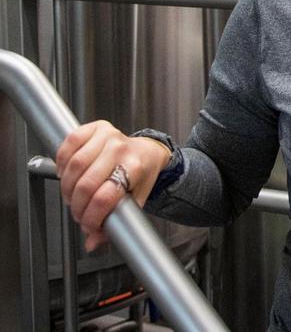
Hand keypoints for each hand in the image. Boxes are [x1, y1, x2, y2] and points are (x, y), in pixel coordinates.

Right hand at [55, 121, 170, 251]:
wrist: (147, 151)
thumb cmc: (140, 175)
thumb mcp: (134, 200)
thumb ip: (115, 222)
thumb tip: (93, 243)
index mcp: (135, 167)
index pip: (104, 198)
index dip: (91, 217)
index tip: (88, 226)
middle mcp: (122, 149)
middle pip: (86, 184)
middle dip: (76, 205)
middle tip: (78, 212)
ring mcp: (109, 136)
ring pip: (74, 165)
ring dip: (66, 186)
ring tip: (72, 195)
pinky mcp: (96, 127)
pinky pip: (69, 143)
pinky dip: (62, 161)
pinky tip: (66, 172)